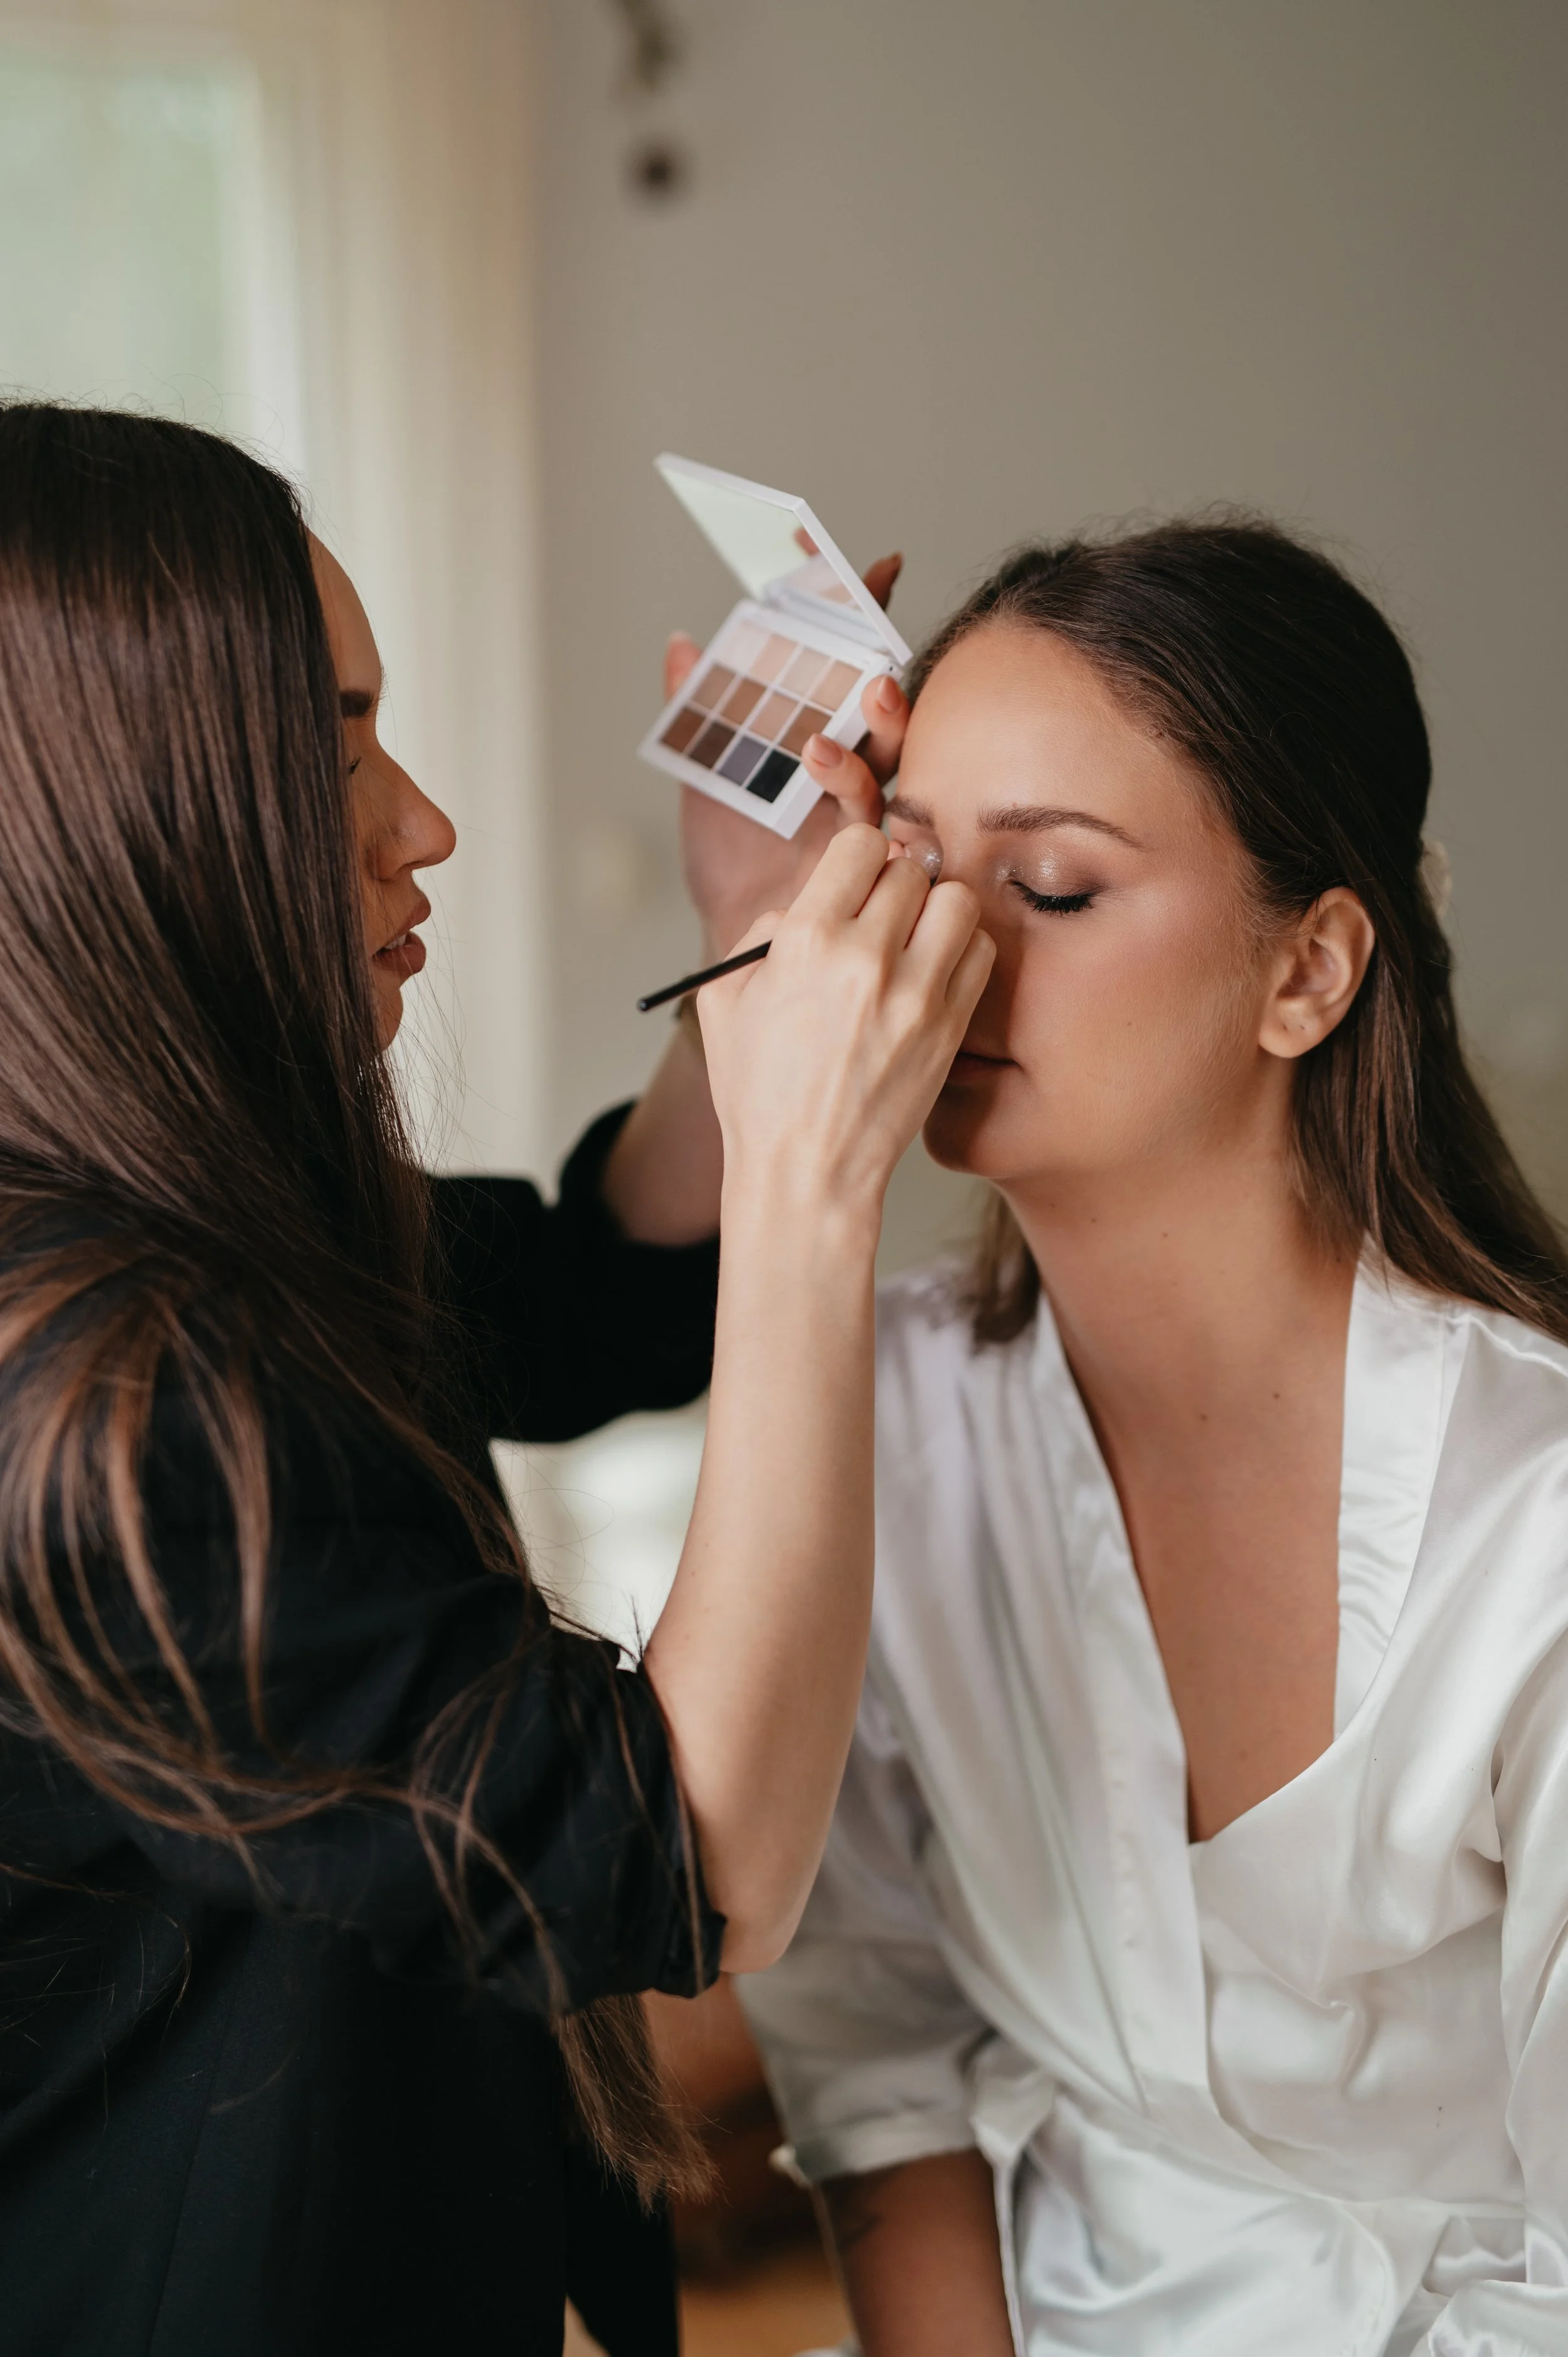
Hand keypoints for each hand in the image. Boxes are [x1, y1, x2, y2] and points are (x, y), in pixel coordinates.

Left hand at [673, 553, 910, 956]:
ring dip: (873, 742)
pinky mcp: (868, 858)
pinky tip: (837, 794)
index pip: (849, 661)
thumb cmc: (727, 864)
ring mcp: (864, 810)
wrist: (731, 933)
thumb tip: (681, 645)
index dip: (865, 614)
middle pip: (884, 710)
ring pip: (891, 761)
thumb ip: (700, 710)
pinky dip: (858, 804)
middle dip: (883, 686)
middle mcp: (851, 766)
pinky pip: (879, 825)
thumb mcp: (705, 778)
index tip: (878, 568)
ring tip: (826, 743)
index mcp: (819, 735)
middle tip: (870, 675)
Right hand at [695, 825, 992, 1224]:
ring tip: (914, 939)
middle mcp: (866, 958)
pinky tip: (934, 972)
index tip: (856, 875)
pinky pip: (980, 952)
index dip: (859, 855)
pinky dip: (962, 951)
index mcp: (807, 941)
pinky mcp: (949, 1027)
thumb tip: (808, 903)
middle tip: (881, 915)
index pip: (862, 844)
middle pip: (910, 869)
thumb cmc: (761, 1093)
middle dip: (893, 883)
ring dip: (935, 910)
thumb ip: (764, 934)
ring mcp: (916, 994)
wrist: (807, 1169)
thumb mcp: (726, 1000)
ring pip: (956, 901)